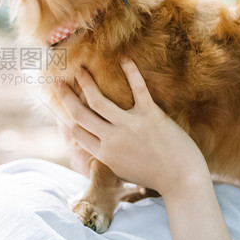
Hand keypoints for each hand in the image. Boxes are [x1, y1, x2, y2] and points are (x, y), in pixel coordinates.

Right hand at [58, 57, 239, 239]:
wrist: (182, 180)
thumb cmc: (154, 177)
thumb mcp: (123, 170)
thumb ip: (108, 155)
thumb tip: (97, 143)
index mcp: (104, 154)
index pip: (77, 130)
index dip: (65, 114)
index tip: (60, 101)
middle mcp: (112, 139)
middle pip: (80, 113)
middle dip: (65, 95)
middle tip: (57, 81)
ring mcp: (130, 126)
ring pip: (98, 99)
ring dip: (85, 81)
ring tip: (80, 68)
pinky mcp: (150, 115)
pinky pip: (137, 88)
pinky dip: (130, 71)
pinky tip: (123, 58)